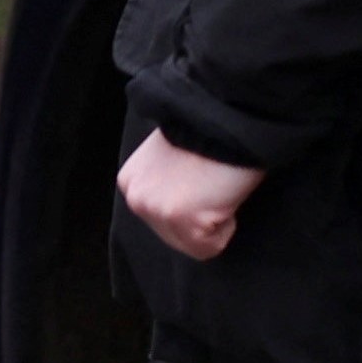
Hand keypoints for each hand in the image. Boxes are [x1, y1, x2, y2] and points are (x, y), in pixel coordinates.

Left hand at [118, 130, 263, 261]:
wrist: (230, 115)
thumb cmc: (212, 134)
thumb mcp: (172, 158)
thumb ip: (167, 184)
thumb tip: (183, 204)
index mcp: (131, 181)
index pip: (162, 222)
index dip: (194, 208)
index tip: (204, 181)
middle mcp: (136, 197)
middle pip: (175, 240)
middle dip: (201, 220)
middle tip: (213, 185)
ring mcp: (155, 208)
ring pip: (192, 247)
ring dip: (215, 223)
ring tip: (217, 188)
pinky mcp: (180, 217)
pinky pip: (210, 247)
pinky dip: (227, 227)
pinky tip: (223, 195)